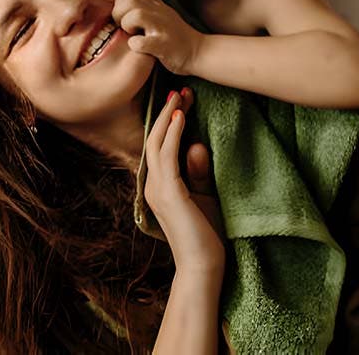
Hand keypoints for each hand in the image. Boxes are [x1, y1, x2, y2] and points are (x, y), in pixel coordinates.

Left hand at [112, 0, 202, 74]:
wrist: (199, 53)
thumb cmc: (175, 37)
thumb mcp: (161, 15)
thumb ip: (145, 6)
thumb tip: (120, 5)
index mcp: (157, 5)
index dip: (121, 3)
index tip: (123, 16)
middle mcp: (160, 12)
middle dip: (119, 13)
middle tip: (123, 27)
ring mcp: (163, 27)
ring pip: (135, 15)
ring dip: (127, 26)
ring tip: (133, 35)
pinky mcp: (163, 45)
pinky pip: (140, 42)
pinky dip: (135, 45)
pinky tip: (140, 47)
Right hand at [144, 88, 224, 274]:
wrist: (203, 266)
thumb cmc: (206, 236)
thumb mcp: (204, 196)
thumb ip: (197, 172)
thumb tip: (195, 145)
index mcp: (159, 186)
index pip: (159, 146)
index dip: (168, 122)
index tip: (182, 102)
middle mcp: (152, 184)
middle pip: (154, 138)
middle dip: (167, 112)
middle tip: (180, 90)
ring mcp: (157, 188)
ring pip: (157, 142)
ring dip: (169, 116)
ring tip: (179, 95)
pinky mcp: (168, 192)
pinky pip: (167, 155)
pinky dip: (173, 134)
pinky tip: (180, 117)